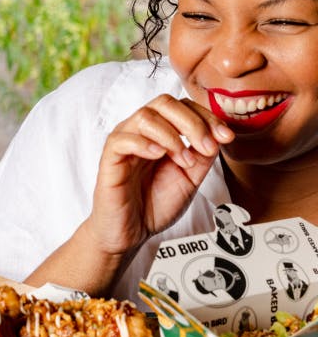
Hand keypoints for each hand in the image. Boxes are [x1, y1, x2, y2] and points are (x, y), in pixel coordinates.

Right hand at [86, 94, 233, 256]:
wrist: (131, 233)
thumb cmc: (154, 205)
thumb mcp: (190, 179)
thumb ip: (202, 155)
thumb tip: (218, 135)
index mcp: (160, 132)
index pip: (182, 107)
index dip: (207, 116)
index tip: (226, 137)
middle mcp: (141, 132)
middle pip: (164, 103)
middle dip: (193, 122)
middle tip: (207, 146)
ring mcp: (124, 142)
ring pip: (145, 116)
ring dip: (172, 136)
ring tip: (183, 161)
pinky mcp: (110, 159)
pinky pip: (123, 139)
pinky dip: (145, 144)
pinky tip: (159, 155)